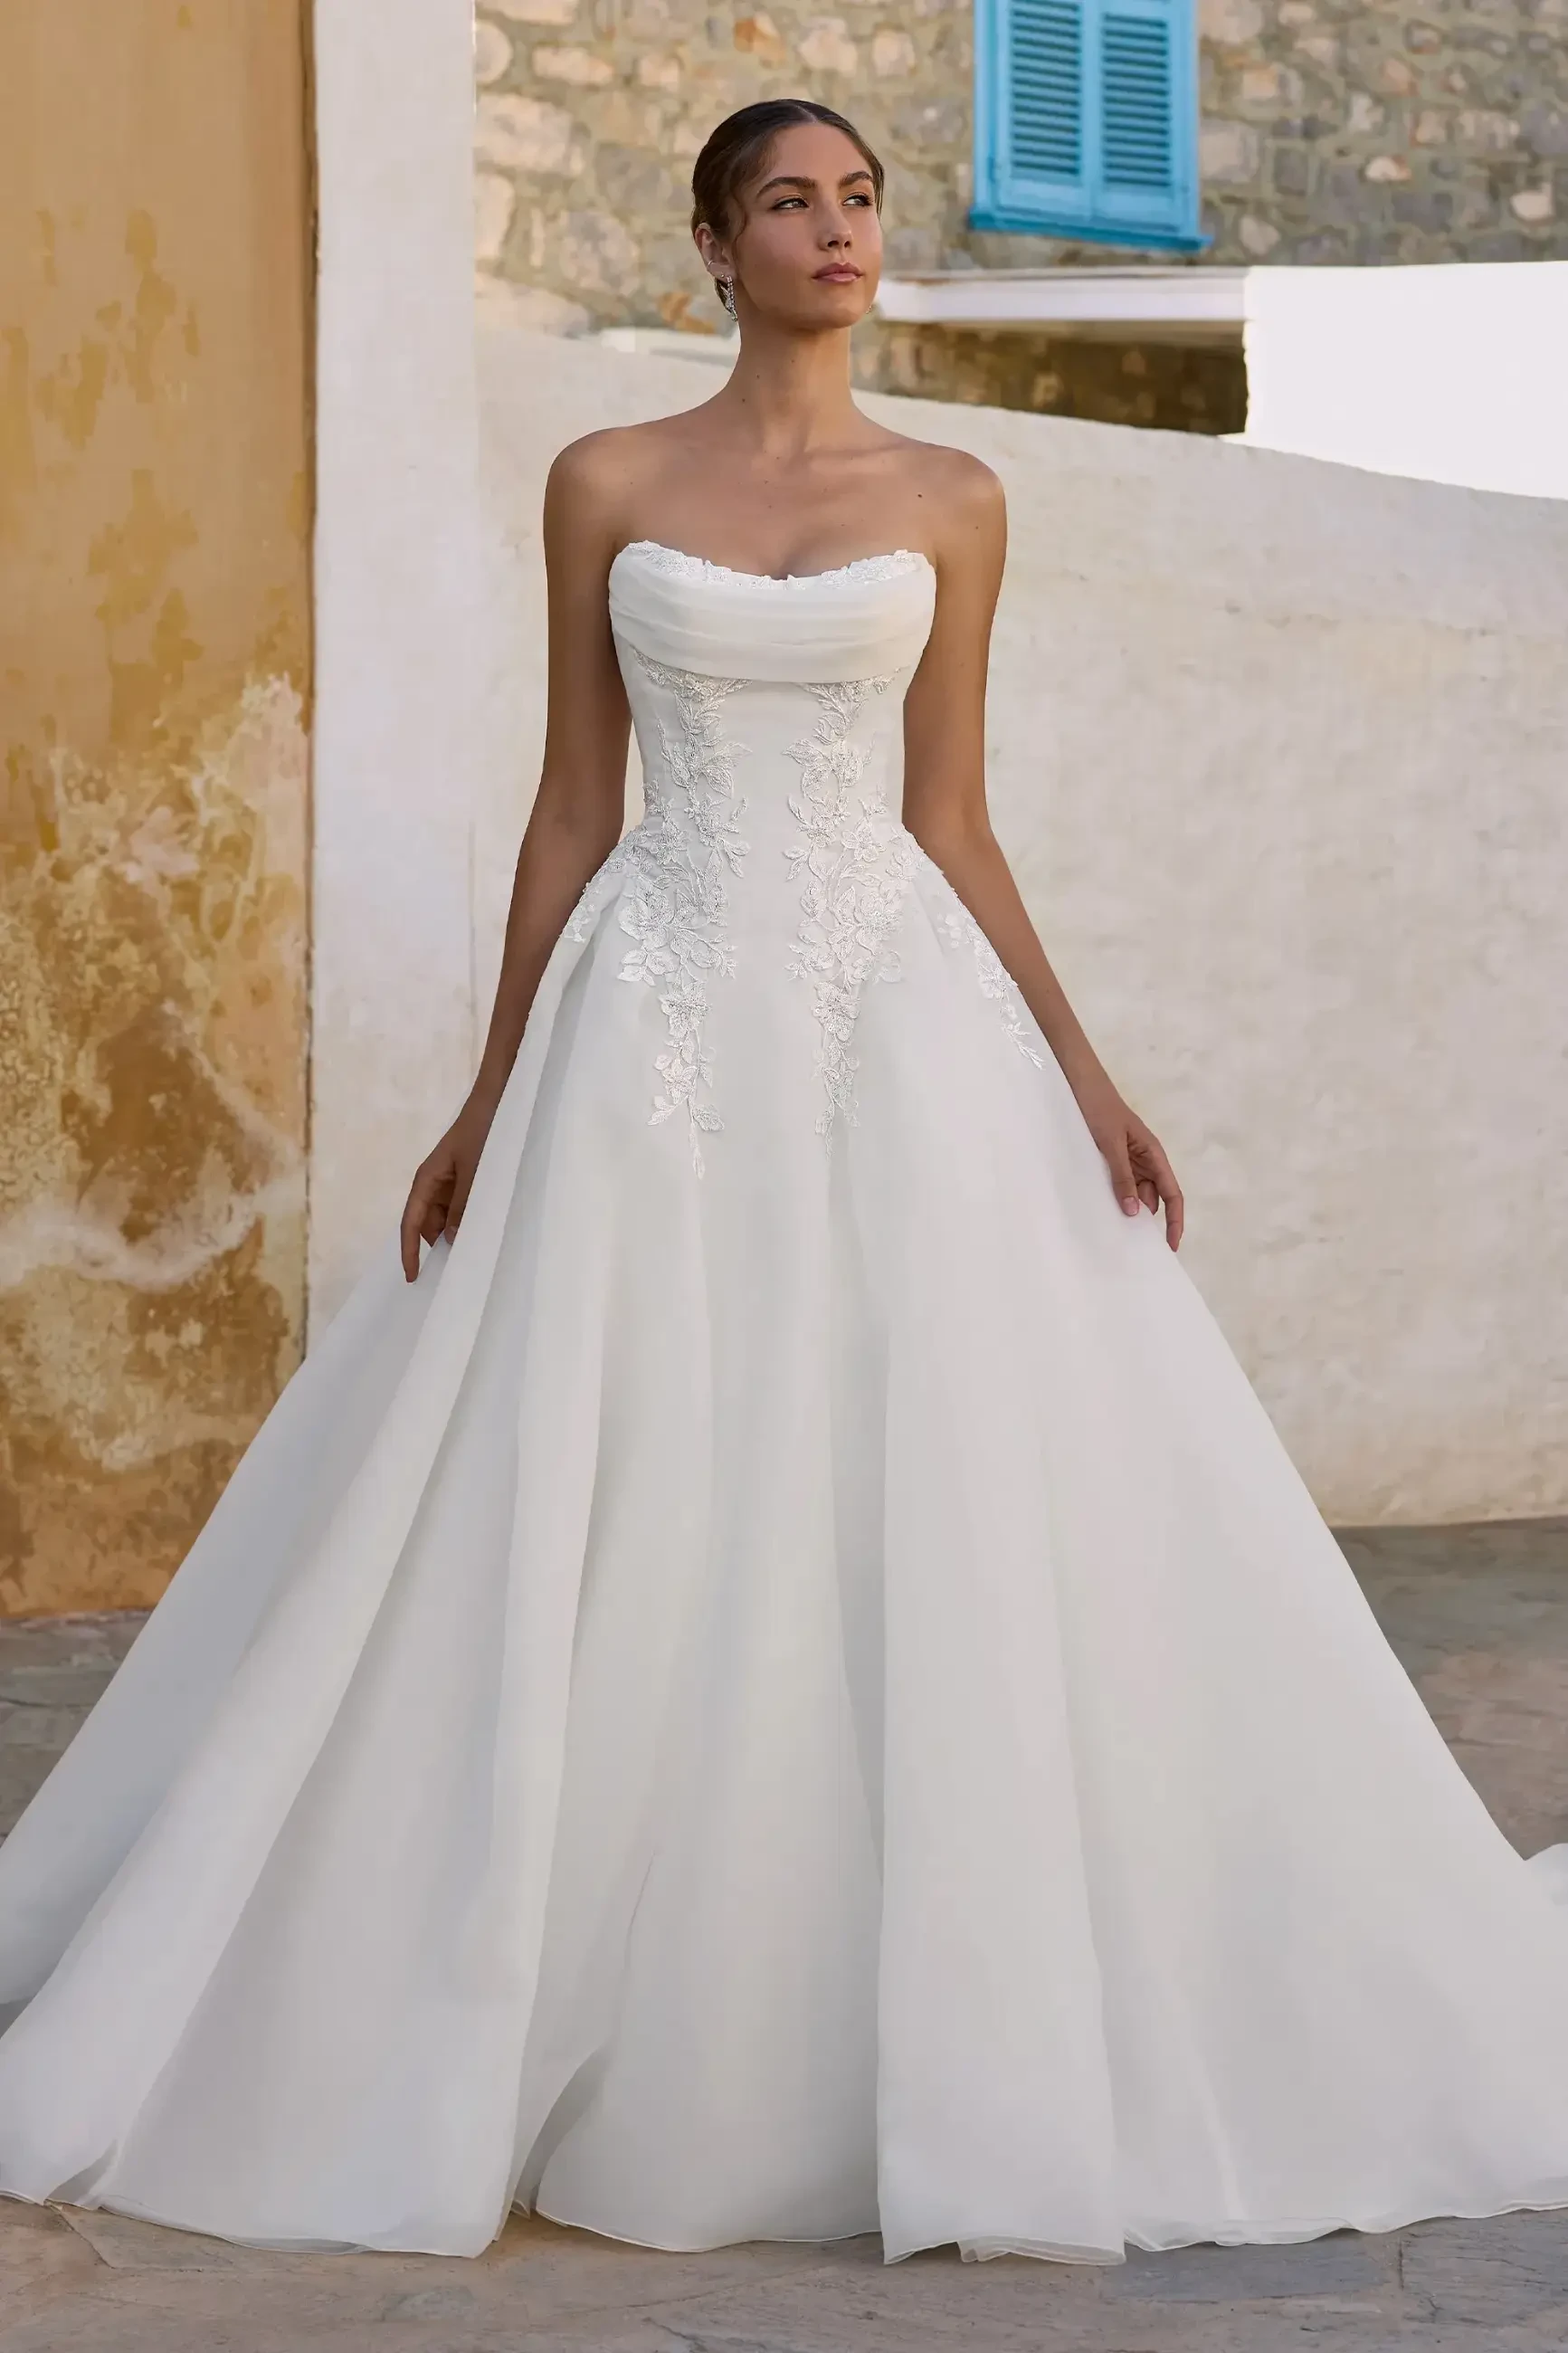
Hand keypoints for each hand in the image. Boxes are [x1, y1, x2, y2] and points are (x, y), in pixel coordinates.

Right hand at [398, 1096, 499, 1280]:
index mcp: (427, 1180)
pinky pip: (463, 1207)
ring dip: (457, 1233)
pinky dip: (469, 1220)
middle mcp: (435, 1183)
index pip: (411, 1222)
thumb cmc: (482, 1131)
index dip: (409, 1251)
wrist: (498, 1100)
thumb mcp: (475, 1171)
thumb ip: (464, 1206)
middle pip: (429, 1224)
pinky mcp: (468, 1179)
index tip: (413, 1277)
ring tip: (474, 1253)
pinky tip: (484, 1231)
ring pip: (448, 1218)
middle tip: (456, 1272)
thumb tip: (452, 1240)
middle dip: (438, 1246)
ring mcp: (452, 1182)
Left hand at [1075, 1082, 1184, 1249]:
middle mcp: (1145, 1159)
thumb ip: (1122, 1177)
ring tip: (1117, 1230)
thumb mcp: (1111, 1144)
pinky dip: (1116, 1196)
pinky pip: (1120, 1182)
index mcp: (1154, 1154)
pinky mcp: (1112, 1157)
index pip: (1172, 1194)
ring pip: (1136, 1192)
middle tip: (1135, 1245)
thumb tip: (1133, 1212)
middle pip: (1155, 1197)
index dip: (1175, 1220)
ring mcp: (1129, 1159)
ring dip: (1129, 1208)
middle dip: (1149, 1220)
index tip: (1170, 1245)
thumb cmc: (1100, 1109)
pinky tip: (1105, 1208)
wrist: (1080, 1084)